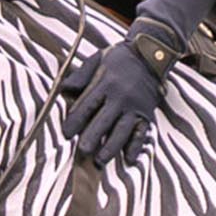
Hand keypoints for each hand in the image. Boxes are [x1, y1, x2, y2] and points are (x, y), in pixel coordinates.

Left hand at [61, 25, 180, 165]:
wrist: (152, 55)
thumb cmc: (119, 58)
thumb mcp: (97, 59)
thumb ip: (80, 75)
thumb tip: (63, 89)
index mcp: (106, 83)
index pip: (88, 104)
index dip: (76, 120)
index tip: (66, 134)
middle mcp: (121, 97)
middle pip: (105, 120)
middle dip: (93, 137)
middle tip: (83, 151)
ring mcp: (135, 107)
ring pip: (122, 130)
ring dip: (111, 147)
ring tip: (100, 161)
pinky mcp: (147, 114)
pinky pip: (142, 133)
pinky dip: (136, 147)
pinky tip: (129, 160)